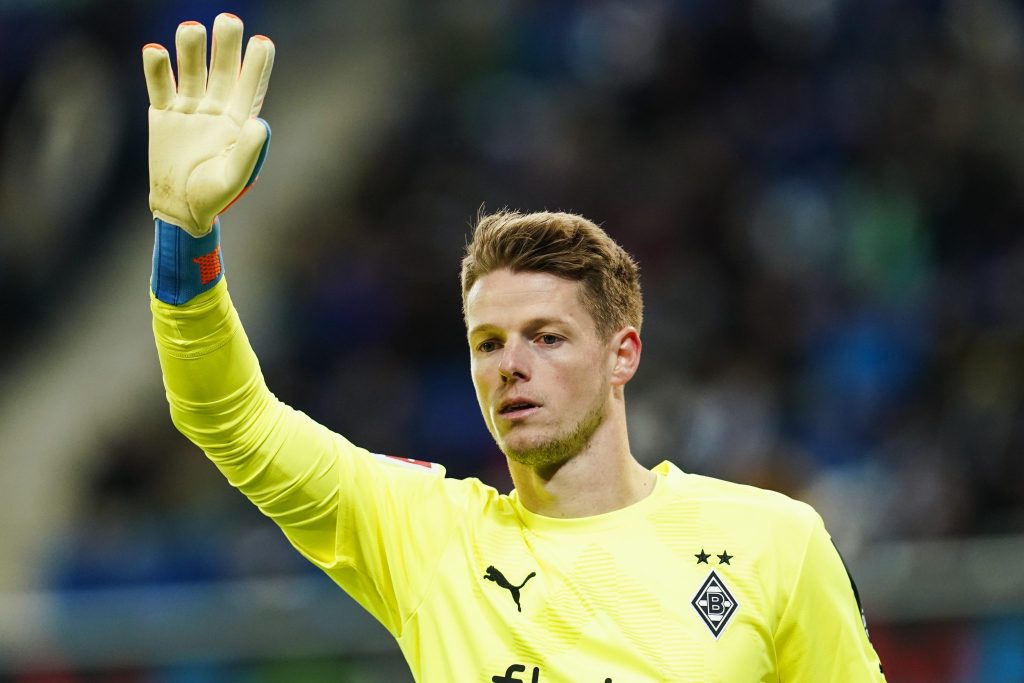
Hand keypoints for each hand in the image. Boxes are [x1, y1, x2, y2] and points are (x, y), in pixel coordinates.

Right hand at [143, 14, 273, 235]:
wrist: (178, 209)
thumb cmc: (212, 197)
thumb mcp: (233, 178)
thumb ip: (249, 153)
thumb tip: (260, 124)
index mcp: (238, 123)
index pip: (249, 88)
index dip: (256, 65)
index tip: (263, 42)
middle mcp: (216, 110)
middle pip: (221, 71)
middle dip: (225, 47)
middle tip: (229, 20)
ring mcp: (188, 110)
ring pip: (190, 73)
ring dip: (191, 51)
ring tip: (191, 29)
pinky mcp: (162, 116)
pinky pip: (159, 87)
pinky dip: (156, 69)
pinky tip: (156, 50)